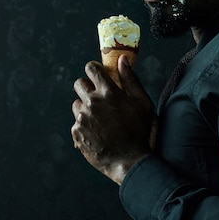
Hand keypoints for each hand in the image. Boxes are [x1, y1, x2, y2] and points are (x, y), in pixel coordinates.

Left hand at [71, 55, 154, 184]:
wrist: (128, 160)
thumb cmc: (139, 131)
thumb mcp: (142, 102)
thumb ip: (130, 79)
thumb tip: (122, 59)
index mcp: (108, 92)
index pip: (91, 69)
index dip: (94, 69)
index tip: (98, 74)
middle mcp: (92, 102)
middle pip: (79, 83)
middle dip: (87, 86)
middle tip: (98, 96)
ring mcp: (82, 118)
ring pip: (77, 103)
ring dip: (86, 107)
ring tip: (100, 118)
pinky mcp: (76, 131)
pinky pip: (77, 122)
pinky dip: (85, 125)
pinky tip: (98, 132)